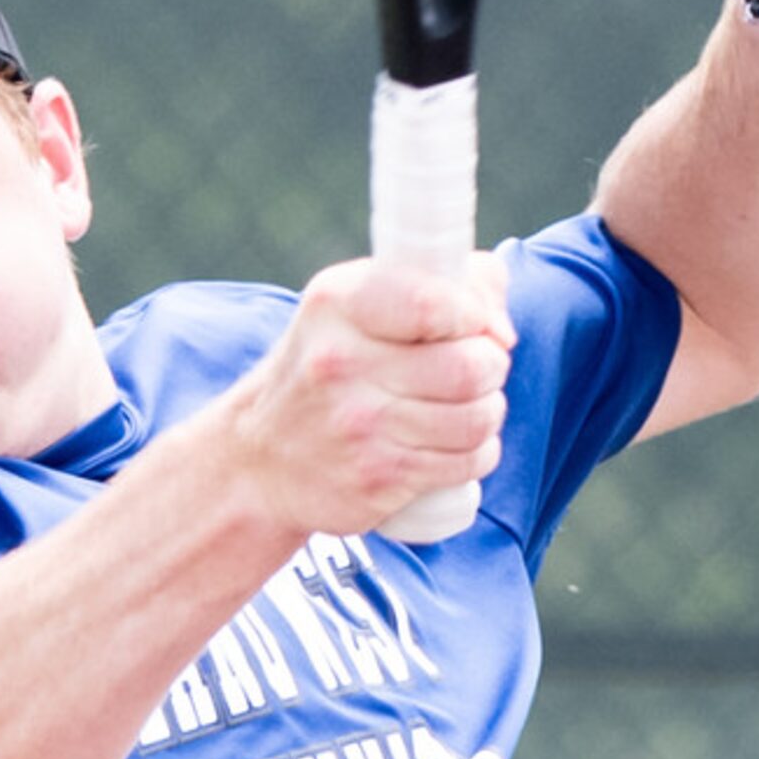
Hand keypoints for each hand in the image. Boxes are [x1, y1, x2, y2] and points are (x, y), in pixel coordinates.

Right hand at [225, 253, 513, 537]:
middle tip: (477, 367)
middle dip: (491, 364)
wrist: (260, 459)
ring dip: (488, 409)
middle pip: (470, 366)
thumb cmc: (327, 368)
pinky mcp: (379, 478)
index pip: (434, 303)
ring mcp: (359, 427)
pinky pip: (469, 461)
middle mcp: (342, 364)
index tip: (477, 323)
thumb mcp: (355, 304)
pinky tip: (455, 442)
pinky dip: (478, 451)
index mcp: (336, 304)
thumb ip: (437, 279)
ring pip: (478, 417)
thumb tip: (498, 307)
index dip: (477, 313)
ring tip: (467, 404)